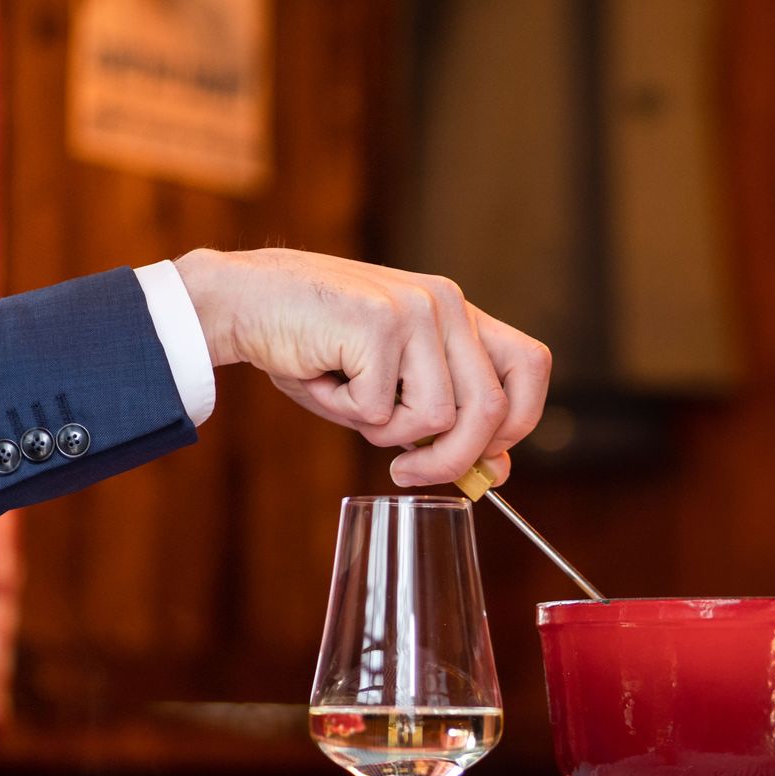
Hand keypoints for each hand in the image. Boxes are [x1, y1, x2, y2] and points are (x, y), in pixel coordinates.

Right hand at [172, 248, 550, 486]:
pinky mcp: (379, 323)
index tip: (479, 456)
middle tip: (407, 473)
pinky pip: (381, 410)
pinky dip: (346, 412)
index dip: (516, 424)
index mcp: (459, 314)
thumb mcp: (392, 390)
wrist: (243, 301)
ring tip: (349, 399)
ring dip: (387, 433)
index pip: (531, 367)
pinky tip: (323, 375)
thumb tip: (497, 471)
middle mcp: (447, 303)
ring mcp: (416, 309)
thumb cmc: (318, 350)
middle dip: (452, 459)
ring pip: (437, 417)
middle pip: (490, 409)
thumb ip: (448, 421)